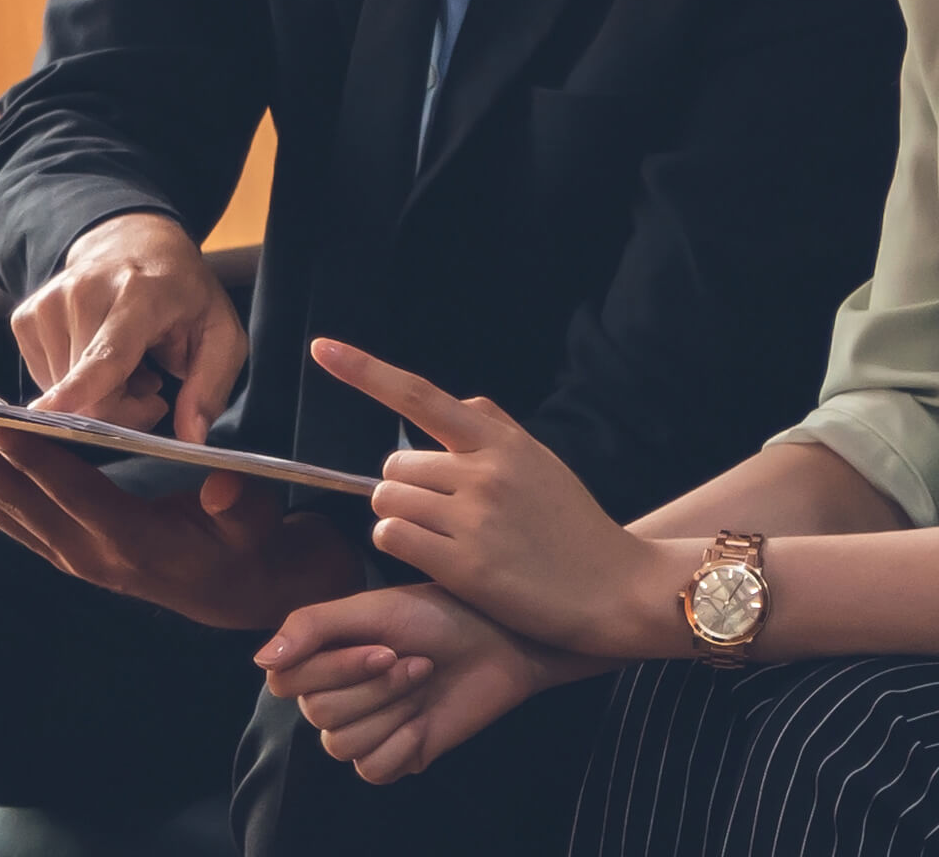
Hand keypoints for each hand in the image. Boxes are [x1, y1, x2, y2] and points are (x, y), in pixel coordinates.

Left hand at [0, 413, 356, 627]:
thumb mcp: (257, 521)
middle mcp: (89, 552)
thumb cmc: (244, 541)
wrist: (230, 589)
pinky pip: (3, 512)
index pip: (77, 496)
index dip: (37, 462)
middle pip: (17, 500)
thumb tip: (225, 488)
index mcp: (135, 542)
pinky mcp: (57, 547)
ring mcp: (67, 553)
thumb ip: (241, 504)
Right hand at [15, 211, 244, 440]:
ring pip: (65, 392)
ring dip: (99, 395)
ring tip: (127, 364)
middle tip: (151, 388)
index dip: (80, 387)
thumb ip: (210, 388)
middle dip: (122, 411)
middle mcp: (85, 292)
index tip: (47, 412)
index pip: (106, 353)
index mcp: (141, 295)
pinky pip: (47, 381)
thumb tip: (191, 438)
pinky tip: (98, 357)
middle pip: (90, 392)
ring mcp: (49, 303)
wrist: (133, 242)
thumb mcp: (221, 334)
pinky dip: (75, 382)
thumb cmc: (181, 294)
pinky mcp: (25, 317)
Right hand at [257, 584, 619, 782]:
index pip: (285, 681)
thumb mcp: (371, 609)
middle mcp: (334, 696)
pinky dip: (403, 745)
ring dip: (392, 711)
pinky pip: (373, 769)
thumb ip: (310, 627)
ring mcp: (365, 729)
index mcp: (321, 659)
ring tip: (424, 683)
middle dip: (375, 687)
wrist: (500, 645)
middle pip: (318, 713)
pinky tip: (425, 721)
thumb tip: (260, 660)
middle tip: (417, 662)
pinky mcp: (395, 757)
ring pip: (342, 744)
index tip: (383, 647)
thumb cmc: (440, 617)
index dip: (333, 669)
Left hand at [312, 338, 681, 659]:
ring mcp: (473, 518)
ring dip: (401, 519)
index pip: (421, 395)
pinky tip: (435, 556)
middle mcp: (484, 473)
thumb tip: (462, 404)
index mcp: (502, 443)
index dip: (364, 372)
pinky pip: (392, 537)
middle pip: (394, 465)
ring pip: (387, 501)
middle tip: (443, 514)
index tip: (322, 349)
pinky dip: (400, 545)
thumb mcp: (544, 465)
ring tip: (446, 538)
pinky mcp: (463, 565)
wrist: (616, 589)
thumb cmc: (576, 529)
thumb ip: (499, 432)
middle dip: (405, 488)